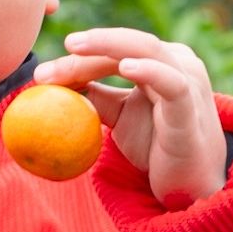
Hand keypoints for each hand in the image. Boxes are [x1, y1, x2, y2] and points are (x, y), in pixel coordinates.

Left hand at [34, 28, 227, 209]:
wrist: (189, 187)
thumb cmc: (157, 146)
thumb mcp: (119, 116)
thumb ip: (95, 95)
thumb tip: (53, 82)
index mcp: (160, 60)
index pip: (114, 51)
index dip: (77, 58)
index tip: (41, 74)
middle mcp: (177, 62)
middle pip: (126, 44)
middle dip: (87, 47)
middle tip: (51, 57)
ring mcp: (188, 82)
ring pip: (147, 50)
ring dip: (108, 48)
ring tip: (74, 48)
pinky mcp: (190, 110)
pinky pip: (172, 84)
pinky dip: (150, 70)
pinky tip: (126, 66)